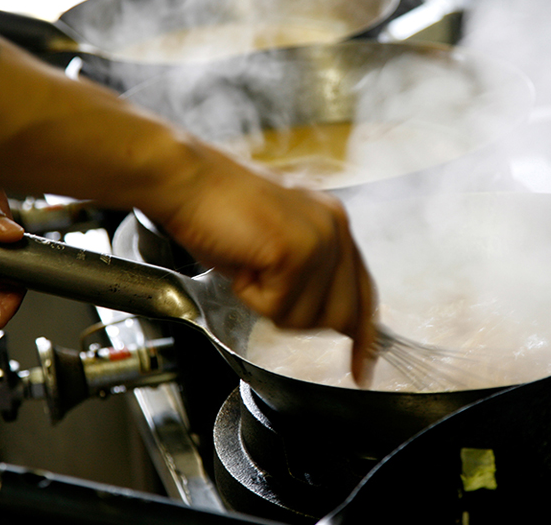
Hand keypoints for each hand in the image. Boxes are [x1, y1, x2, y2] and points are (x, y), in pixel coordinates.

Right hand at [145, 145, 378, 385]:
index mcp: (334, 223)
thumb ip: (310, 274)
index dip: (364, 336)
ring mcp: (320, 238)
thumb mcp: (277, 244)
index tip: (362, 370)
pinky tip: (242, 263)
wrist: (185, 182)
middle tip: (263, 284)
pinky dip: (252, 297)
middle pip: (342, 316)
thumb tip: (328, 317)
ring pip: (308, 318)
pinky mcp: (296, 250)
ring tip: (250, 265)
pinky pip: (279, 308)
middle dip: (297, 316)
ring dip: (270, 305)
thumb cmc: (217, 211)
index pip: (364, 292)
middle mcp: (336, 228)